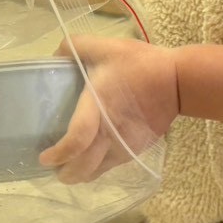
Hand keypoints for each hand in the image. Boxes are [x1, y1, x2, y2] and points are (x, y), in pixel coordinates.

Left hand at [41, 37, 178, 184]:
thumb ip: (77, 46)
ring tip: (70, 169)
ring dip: (80, 175)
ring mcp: (124, 145)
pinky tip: (93, 160)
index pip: (76, 140)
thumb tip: (56, 55)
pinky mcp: (135, 149)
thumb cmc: (140, 64)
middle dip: (65, 174)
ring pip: (97, 172)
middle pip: (83, 168)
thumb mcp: (108, 47)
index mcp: (98, 107)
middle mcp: (109, 132)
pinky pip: (111, 167)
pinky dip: (97, 168)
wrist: (178, 82)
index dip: (59, 153)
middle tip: (54, 169)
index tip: (45, 157)